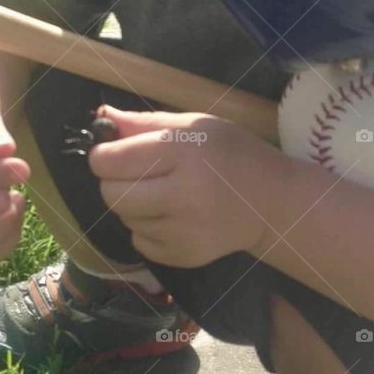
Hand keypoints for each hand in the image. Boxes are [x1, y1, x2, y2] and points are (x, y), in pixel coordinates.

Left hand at [87, 105, 285, 266]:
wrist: (271, 203)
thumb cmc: (231, 154)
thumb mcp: (194, 125)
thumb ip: (144, 123)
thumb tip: (101, 118)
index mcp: (182, 153)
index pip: (111, 160)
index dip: (102, 154)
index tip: (112, 152)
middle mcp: (181, 195)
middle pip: (111, 194)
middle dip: (113, 181)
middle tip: (136, 174)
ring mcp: (182, 231)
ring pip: (125, 218)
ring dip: (132, 205)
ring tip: (162, 193)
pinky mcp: (183, 256)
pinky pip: (140, 242)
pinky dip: (146, 228)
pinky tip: (172, 215)